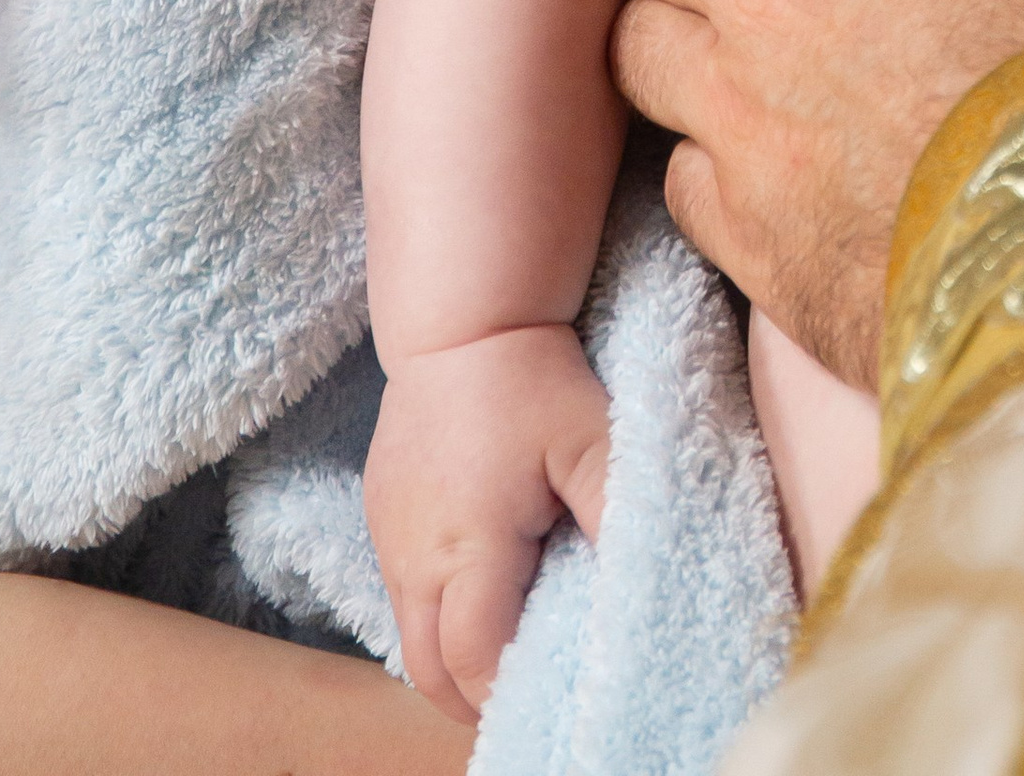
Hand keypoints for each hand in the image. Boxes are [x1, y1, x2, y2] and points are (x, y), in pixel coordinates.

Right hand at [364, 326, 609, 725]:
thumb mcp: (593, 440)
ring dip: (452, 660)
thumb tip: (641, 585)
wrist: (462, 322)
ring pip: (410, 639)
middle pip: (428, 672)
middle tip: (527, 700)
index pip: (474, 661)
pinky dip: (438, 619)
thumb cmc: (532, 379)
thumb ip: (616, 513)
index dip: (510, 694)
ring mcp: (388, 541)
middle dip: (473, 700)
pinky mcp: (382, 520)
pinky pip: (403, 597)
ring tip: (507, 658)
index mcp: (468, 548)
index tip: (552, 701)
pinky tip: (481, 602)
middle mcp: (415, 558)